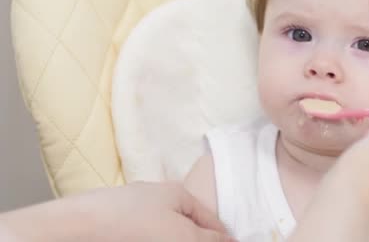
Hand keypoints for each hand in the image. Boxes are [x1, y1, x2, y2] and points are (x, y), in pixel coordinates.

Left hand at [0, 182, 234, 241]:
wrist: (75, 230)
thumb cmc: (132, 227)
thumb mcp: (180, 235)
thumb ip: (209, 240)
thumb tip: (231, 241)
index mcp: (178, 193)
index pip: (211, 219)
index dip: (223, 237)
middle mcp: (158, 199)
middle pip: (188, 227)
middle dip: (197, 240)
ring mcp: (135, 213)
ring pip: (166, 232)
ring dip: (176, 238)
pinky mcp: (117, 227)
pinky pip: (147, 234)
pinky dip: (157, 238)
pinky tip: (151, 240)